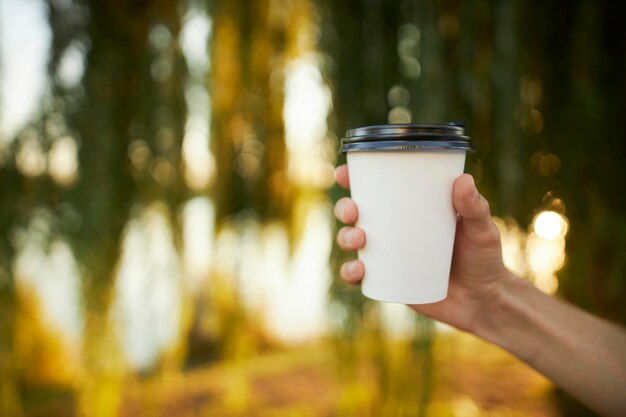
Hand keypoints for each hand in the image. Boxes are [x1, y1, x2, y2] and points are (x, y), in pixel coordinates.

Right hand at [334, 164, 512, 332]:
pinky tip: (358, 269)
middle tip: (353, 211)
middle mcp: (393, 230)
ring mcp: (387, 256)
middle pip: (356, 213)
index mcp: (410, 209)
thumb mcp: (482, 229)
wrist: (484, 301)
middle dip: (344, 207)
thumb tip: (463, 180)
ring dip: (346, 237)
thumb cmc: (484, 259)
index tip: (344, 172)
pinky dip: (351, 272)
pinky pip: (359, 276)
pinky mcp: (387, 282)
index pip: (378, 189)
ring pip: (352, 242)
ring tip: (360, 240)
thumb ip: (475, 207)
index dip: (355, 179)